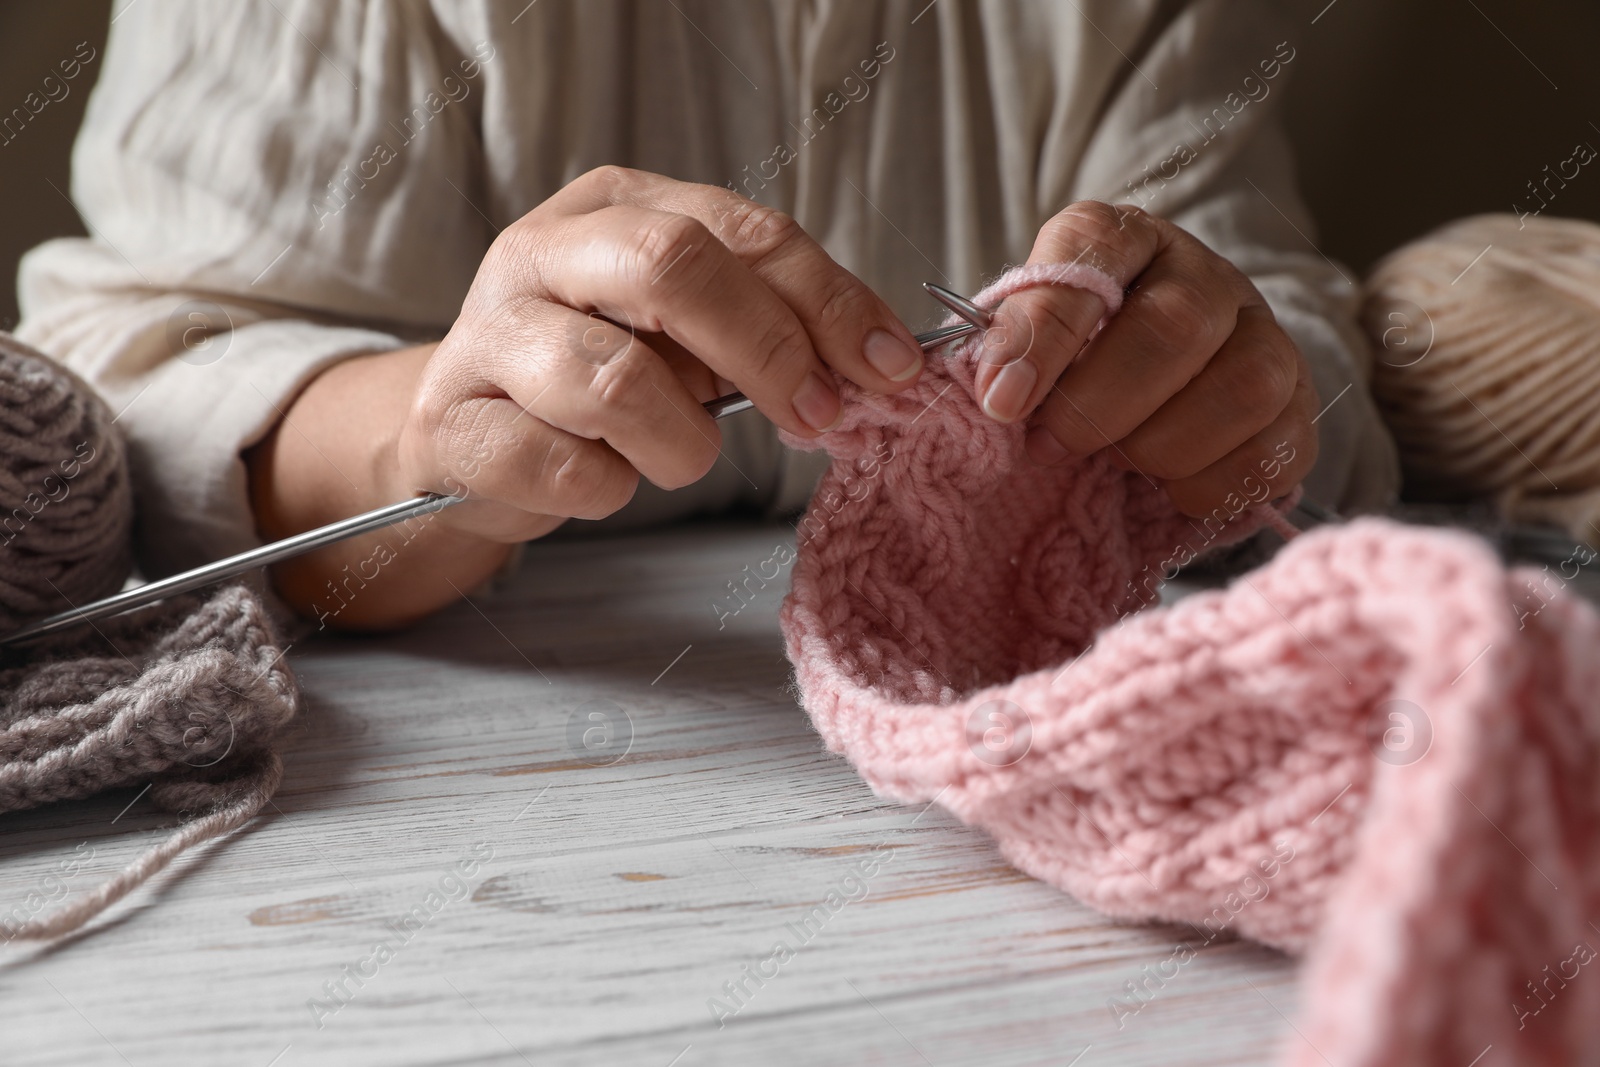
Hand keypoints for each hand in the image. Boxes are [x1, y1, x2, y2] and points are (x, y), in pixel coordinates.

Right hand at [398, 165, 926, 542]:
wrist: (466, 436)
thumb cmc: (596, 373)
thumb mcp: (684, 329)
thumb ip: (765, 323)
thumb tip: (872, 363)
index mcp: (614, 205)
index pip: (741, 230)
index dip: (827, 300)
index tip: (887, 366)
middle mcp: (542, 249)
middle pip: (674, 268)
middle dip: (768, 349)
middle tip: (817, 415)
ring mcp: (488, 332)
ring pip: (620, 382)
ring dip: (680, 442)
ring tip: (673, 453)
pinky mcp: (454, 423)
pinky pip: (568, 468)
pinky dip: (609, 488)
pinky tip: (602, 476)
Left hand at [972, 202, 1317, 516]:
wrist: (1153, 378)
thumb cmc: (1075, 357)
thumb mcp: (1026, 335)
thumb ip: (1008, 347)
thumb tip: (997, 389)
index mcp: (1125, 239)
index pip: (1092, 254)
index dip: (1045, 331)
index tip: (1001, 400)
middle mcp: (1204, 275)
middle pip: (1175, 329)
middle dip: (1098, 406)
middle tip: (1050, 444)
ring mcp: (1263, 335)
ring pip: (1242, 389)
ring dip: (1160, 446)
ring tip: (1116, 461)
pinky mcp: (1297, 402)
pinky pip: (1275, 450)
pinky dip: (1211, 485)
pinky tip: (1168, 487)